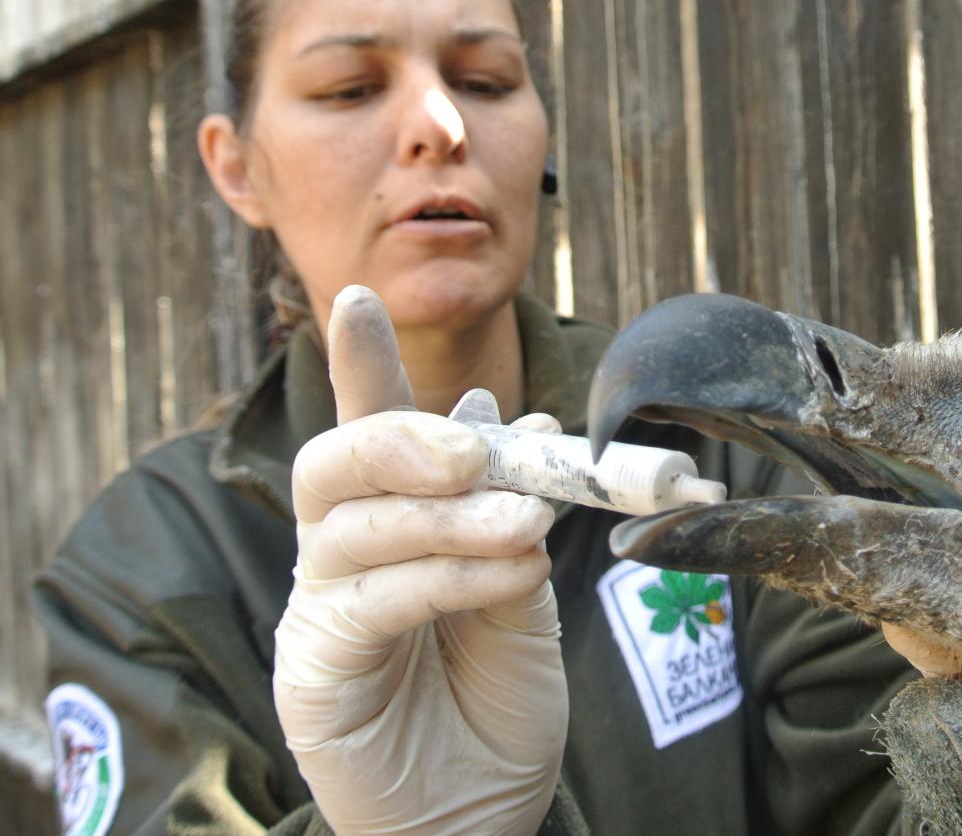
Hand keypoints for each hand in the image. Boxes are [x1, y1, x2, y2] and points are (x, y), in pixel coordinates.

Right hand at [272, 284, 566, 834]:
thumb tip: (499, 415)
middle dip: (405, 436)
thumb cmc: (496, 702)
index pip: (367, 429)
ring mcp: (319, 612)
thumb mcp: (520, 591)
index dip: (360, 363)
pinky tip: (509, 572)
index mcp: (391, 522)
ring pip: (356, 525)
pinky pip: (373, 599)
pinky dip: (448, 573)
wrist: (484, 813)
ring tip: (528, 525)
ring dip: (451, 514)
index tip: (361, 296)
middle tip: (479, 447)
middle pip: (334, 462)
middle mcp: (340, 554)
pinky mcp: (315, 670)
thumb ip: (504, 512)